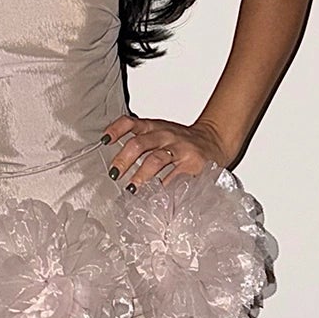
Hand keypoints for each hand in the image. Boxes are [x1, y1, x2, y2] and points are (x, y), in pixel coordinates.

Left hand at [100, 113, 228, 189]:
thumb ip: (141, 141)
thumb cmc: (182, 141)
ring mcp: (179, 149)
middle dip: (123, 160)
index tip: (105, 140)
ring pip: (156, 159)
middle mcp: (165, 135)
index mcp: (155, 127)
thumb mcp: (160, 133)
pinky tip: (155, 194)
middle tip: (114, 174)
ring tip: (132, 188)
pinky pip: (174, 176)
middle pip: (139, 143)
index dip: (116, 130)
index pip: (131, 122)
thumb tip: (116, 163)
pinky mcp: (192, 163)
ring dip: (141, 175)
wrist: (214, 140)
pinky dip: (162, 187)